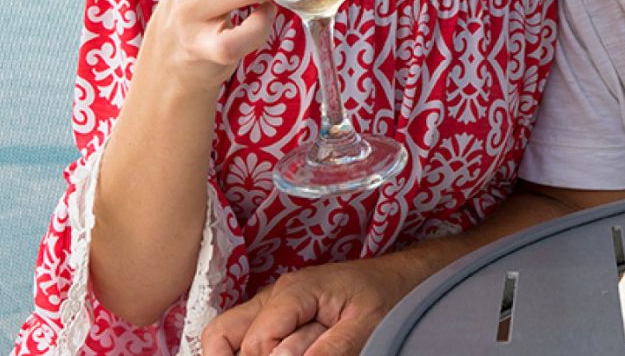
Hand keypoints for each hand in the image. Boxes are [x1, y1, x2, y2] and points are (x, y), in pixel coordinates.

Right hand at [202, 258, 416, 355]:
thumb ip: (327, 349)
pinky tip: (276, 354)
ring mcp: (273, 304)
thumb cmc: (388, 294)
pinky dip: (252, 350)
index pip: (256, 342)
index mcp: (294, 291)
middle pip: (222, 334)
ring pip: (226, 334)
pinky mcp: (278, 314)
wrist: (401, 277)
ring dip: (241, 353)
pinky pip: (246, 334)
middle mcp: (275, 294)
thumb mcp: (366, 326)